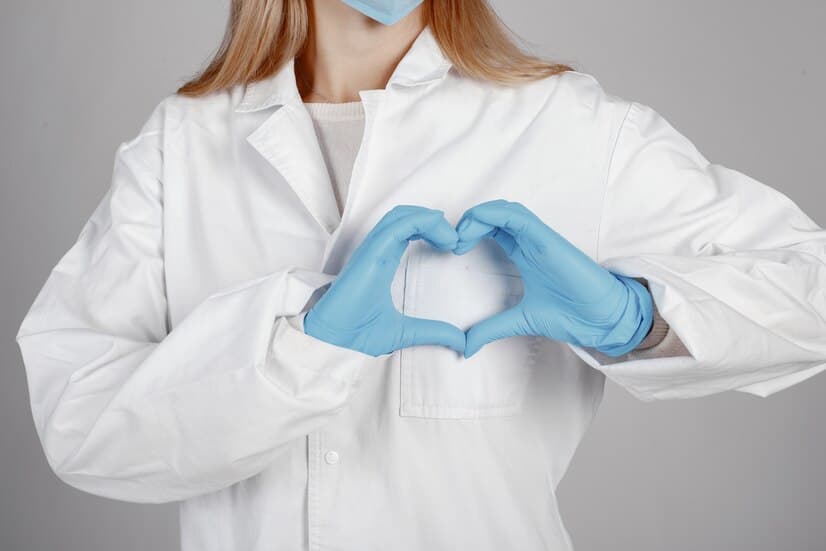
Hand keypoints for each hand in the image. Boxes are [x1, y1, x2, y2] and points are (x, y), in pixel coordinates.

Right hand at [304, 205, 465, 355]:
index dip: (431, 229)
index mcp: (383, 261)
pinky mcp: (370, 254)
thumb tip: (461, 342)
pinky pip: (397, 227)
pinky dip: (422, 224)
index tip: (453, 246)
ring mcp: (372, 250)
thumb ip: (433, 332)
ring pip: (402, 216)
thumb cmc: (357, 334)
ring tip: (451, 237)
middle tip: (455, 238)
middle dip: (433, 220)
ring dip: (430, 219)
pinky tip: (442, 239)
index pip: (407, 230)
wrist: (334, 342)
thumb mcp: (406, 333)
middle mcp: (377, 251)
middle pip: (405, 216)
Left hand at [455, 200, 652, 357]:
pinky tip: (477, 228)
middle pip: (495, 215)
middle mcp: (530, 242)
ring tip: (461, 235)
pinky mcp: (548, 239)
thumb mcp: (518, 321)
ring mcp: (539, 239)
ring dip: (479, 215)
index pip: (492, 229)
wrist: (601, 319)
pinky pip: (519, 217)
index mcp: (523, 253)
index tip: (452, 250)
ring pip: (505, 210)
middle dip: (469, 221)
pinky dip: (495, 216)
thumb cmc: (570, 314)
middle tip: (451, 240)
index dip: (469, 232)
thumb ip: (491, 329)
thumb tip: (466, 346)